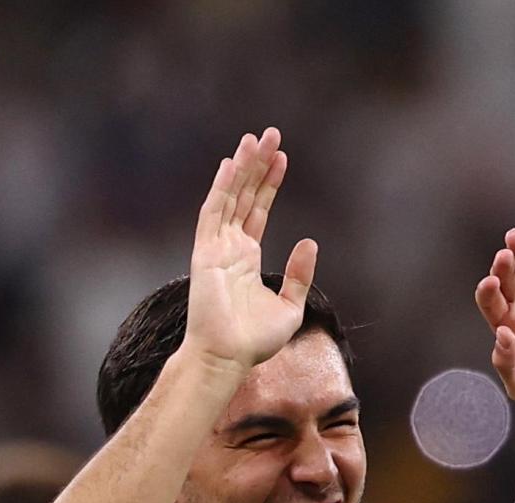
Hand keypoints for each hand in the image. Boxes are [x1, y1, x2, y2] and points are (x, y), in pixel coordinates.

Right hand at [183, 127, 318, 371]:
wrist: (228, 357)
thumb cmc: (254, 340)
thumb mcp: (290, 306)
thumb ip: (299, 274)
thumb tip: (310, 241)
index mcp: (247, 257)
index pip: (258, 210)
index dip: (269, 183)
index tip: (282, 157)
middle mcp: (229, 247)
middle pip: (244, 196)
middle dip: (256, 165)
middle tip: (270, 133)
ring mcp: (215, 248)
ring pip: (229, 197)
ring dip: (241, 168)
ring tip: (255, 138)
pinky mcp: (205, 254)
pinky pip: (212, 214)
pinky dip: (221, 189)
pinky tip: (231, 165)